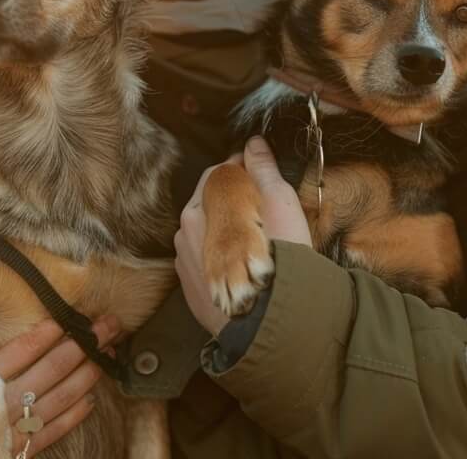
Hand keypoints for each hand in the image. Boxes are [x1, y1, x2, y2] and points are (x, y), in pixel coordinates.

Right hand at [0, 313, 117, 457]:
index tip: (66, 317)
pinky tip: (90, 399)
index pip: (18, 352)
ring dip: (85, 377)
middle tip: (107, 325)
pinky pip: (49, 434)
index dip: (45, 334)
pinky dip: (71, 417)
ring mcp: (8, 433)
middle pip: (47, 373)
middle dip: (80, 346)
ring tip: (106, 356)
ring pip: (56, 401)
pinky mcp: (13, 453)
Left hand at [176, 137, 310, 335]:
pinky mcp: (190, 289)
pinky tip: (244, 268)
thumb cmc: (281, 259)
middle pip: (209, 201)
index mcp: (202, 205)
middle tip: (265, 213)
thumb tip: (252, 143)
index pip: (219, 173)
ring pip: (205, 232)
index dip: (244, 171)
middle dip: (234, 200)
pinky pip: (203, 261)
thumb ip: (262, 170)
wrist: (272, 323)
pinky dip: (220, 259)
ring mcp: (184, 262)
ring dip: (226, 230)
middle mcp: (185, 231)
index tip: (264, 179)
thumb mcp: (281, 204)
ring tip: (258, 244)